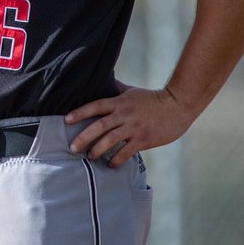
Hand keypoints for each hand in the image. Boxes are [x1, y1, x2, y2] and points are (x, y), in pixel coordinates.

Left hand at [64, 82, 196, 167]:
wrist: (177, 106)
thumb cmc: (153, 98)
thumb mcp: (132, 91)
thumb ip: (116, 89)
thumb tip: (103, 80)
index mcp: (119, 102)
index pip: (95, 106)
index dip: (80, 112)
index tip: (66, 120)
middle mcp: (124, 114)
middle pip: (99, 126)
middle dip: (83, 137)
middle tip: (72, 148)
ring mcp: (134, 128)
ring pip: (111, 140)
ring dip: (97, 150)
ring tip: (90, 157)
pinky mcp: (144, 139)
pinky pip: (126, 151)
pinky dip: (116, 159)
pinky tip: (110, 164)